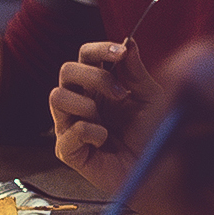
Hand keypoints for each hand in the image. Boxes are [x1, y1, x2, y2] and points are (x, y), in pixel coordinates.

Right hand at [49, 40, 166, 192]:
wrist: (157, 172)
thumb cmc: (153, 135)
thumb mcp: (150, 99)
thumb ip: (136, 73)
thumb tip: (129, 42)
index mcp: (98, 86)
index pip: (85, 57)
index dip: (98, 50)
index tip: (120, 52)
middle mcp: (80, 101)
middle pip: (66, 71)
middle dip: (93, 77)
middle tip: (120, 93)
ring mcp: (70, 125)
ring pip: (56, 97)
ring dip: (86, 105)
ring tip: (107, 122)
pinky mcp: (67, 150)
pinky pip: (66, 132)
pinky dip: (89, 133)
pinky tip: (104, 141)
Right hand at [159, 40, 213, 214]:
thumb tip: (191, 64)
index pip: (207, 60)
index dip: (179, 75)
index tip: (165, 108)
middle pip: (183, 99)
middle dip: (166, 126)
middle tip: (156, 156)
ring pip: (178, 136)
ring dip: (172, 162)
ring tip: (189, 191)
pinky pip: (183, 168)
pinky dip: (180, 184)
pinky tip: (196, 204)